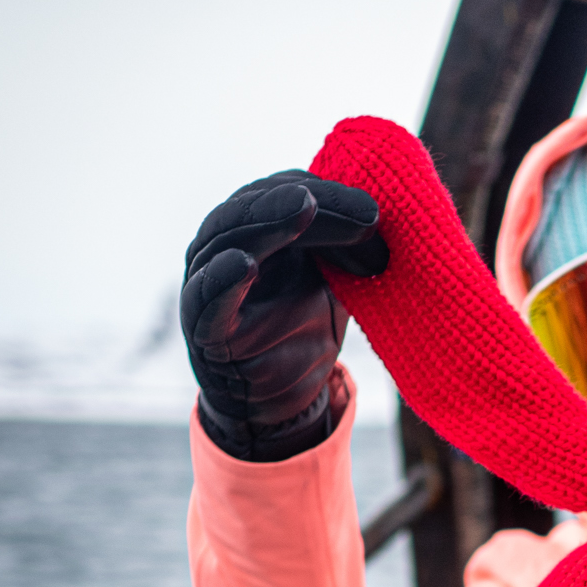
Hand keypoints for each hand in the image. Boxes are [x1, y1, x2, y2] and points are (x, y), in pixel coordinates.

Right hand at [182, 173, 388, 460]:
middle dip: (310, 201)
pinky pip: (205, 300)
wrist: (281, 395)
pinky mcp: (205, 330)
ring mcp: (208, 283)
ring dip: (268, 221)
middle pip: (256, 206)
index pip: (287, 191)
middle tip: (358, 209)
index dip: (331, 196)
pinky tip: (243, 264)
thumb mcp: (334, 279)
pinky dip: (222, 280)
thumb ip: (348, 246)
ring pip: (225, 239)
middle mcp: (222, 245)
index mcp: (256, 225)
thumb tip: (381, 218)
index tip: (375, 214)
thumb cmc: (303, 326)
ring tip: (303, 208)